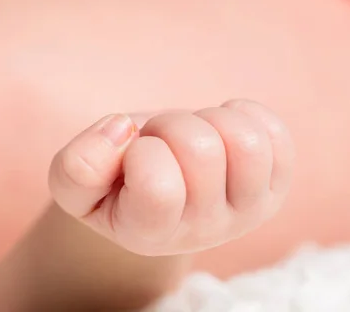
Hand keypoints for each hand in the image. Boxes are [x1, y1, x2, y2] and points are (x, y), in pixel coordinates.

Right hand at [49, 100, 293, 255]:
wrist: (157, 185)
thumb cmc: (115, 181)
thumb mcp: (74, 181)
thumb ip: (78, 166)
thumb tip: (122, 130)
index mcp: (149, 235)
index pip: (159, 190)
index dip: (142, 151)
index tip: (135, 152)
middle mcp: (204, 231)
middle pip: (202, 152)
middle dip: (173, 125)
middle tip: (162, 139)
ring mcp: (246, 211)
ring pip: (246, 143)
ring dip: (211, 119)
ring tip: (194, 133)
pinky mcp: (274, 188)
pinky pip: (275, 135)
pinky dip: (243, 115)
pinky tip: (220, 130)